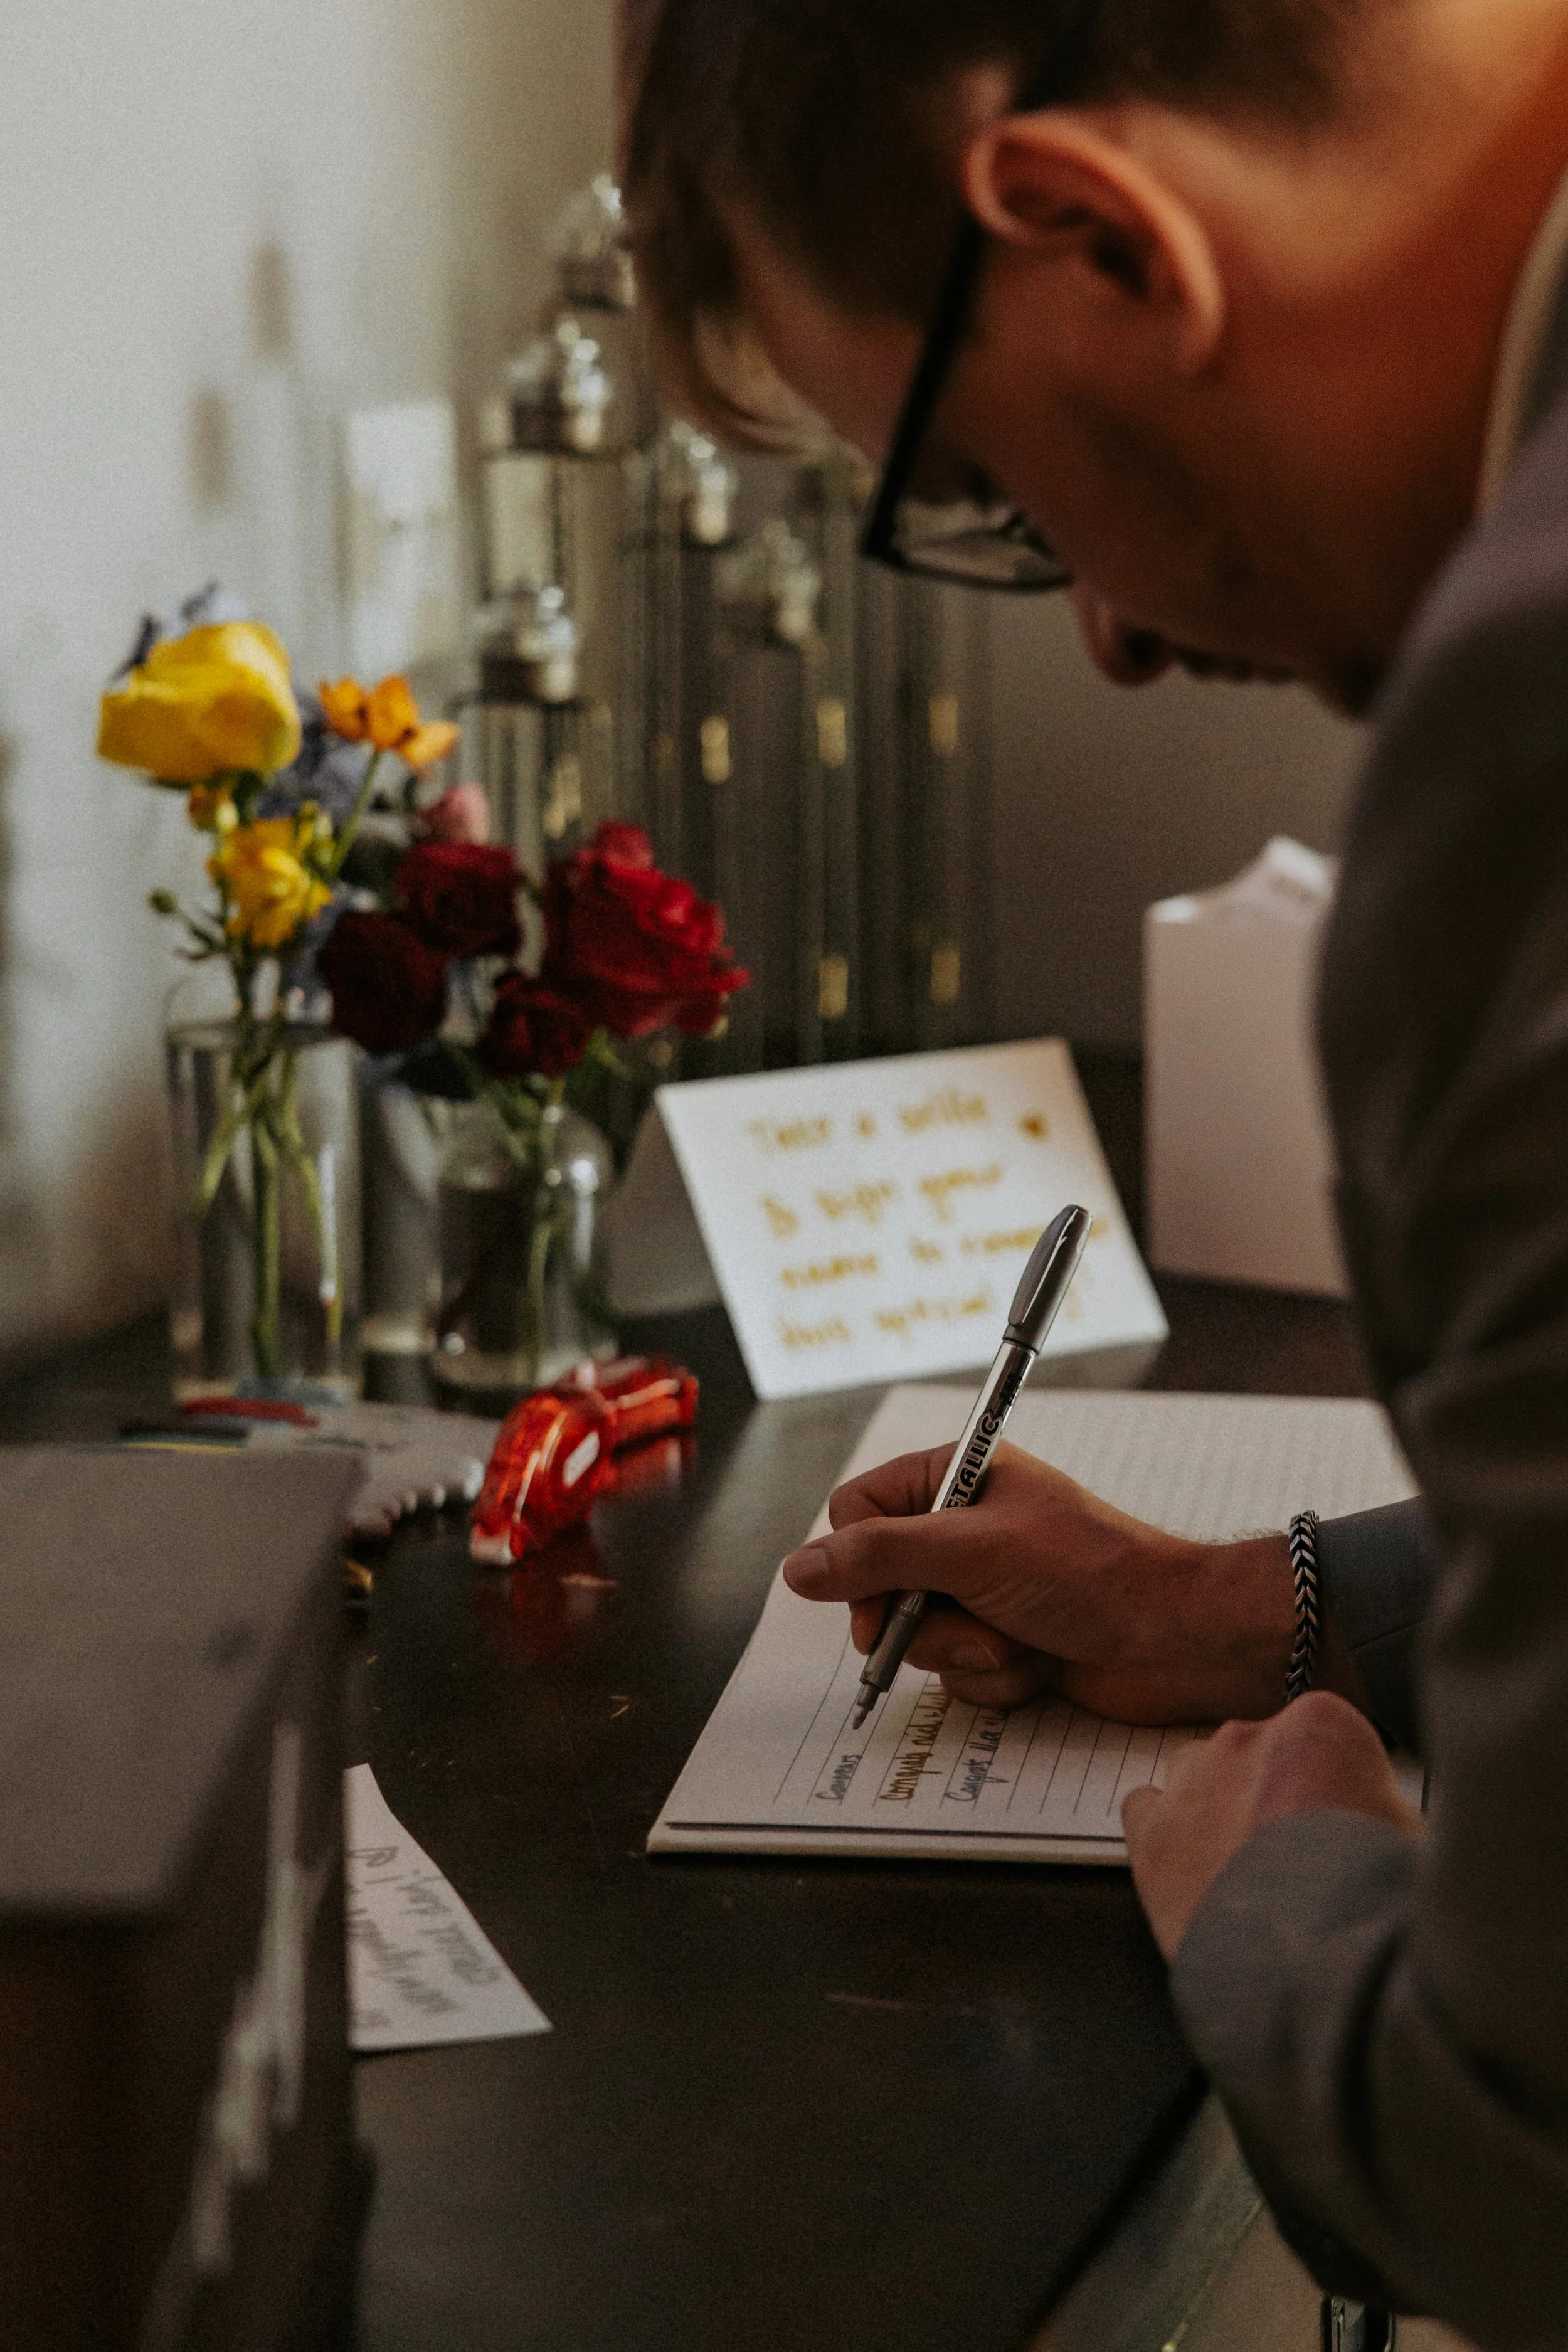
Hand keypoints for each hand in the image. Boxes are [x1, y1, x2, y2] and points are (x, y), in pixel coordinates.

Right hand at [781, 1442, 1312, 1724]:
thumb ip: (877, 1556)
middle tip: (966, 1623)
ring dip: (966, 1652)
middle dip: (921, 1621)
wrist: (1173, 1638)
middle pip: (878, 1585)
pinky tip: (1039, 1661)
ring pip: (917, 1637)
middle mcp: (962, 1531)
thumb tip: (797, 1569)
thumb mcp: (971, 1550)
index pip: (856, 1513)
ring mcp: (982, 1589)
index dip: (859, 1562)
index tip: (883, 1600)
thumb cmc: (1087, 1571)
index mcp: (954, 1478)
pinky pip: (957, 1672)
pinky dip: (995, 1677)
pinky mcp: (1002, 1640)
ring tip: (1020, 1638)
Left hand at [1121, 1692, 1422, 1957]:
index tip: (1344, 1819)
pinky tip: (1191, 1867)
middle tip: (1300, 1854)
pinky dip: (1164, 1830)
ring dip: (1219, 1808)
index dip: (1336, 1785)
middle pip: (1259, 1755)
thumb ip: (1380, 1805)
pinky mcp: (1154, 1833)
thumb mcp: (1412, 1836)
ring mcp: (1193, 1783)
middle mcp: (1248, 1739)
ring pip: (1198, 1774)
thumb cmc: (1372, 1901)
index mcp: (1320, 1725)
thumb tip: (1374, 1817)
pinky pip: (1144, 1808)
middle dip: (1277, 1795)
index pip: (1323, 1737)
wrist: (1316, 1962)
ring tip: (1248, 1868)